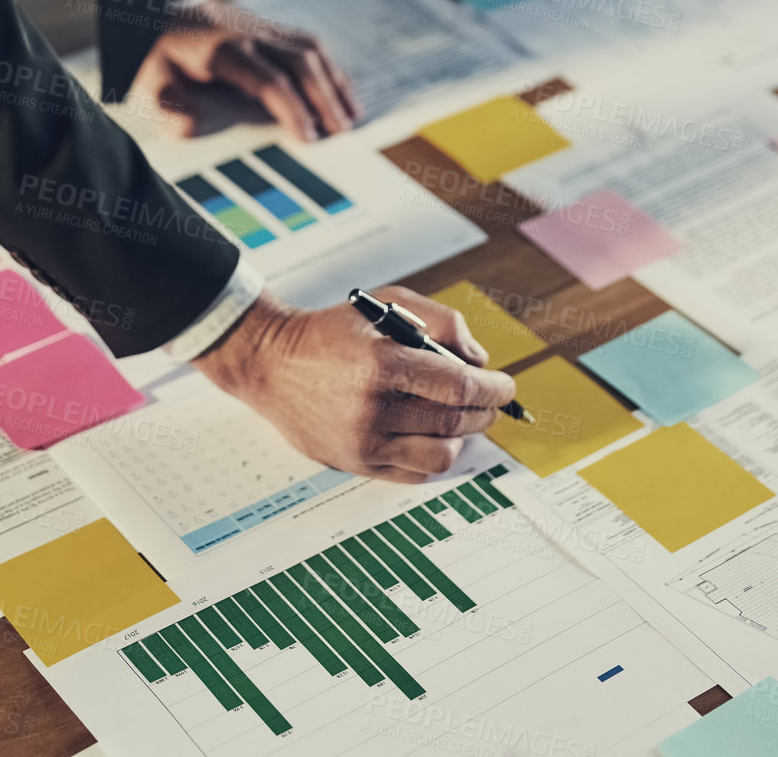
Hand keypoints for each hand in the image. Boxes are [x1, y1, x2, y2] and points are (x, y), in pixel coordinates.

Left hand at [130, 0, 360, 140]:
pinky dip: (327, 67)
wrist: (154, 9)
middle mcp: (248, 33)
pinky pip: (306, 42)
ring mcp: (260, 26)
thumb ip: (175, 108)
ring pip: (310, 49)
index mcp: (222, 49)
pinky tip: (337, 89)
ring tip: (351, 114)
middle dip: (326, 99)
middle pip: (301, 62)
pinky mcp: (266, 26)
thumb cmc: (154, 50)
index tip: (309, 139)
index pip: (270, 82)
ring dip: (334, 82)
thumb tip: (199, 126)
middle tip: (342, 132)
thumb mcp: (152, 82)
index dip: (292, 111)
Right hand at [196, 285, 516, 482]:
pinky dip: (434, 456)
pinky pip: (415, 474)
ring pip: (440, 455)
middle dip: (485, 411)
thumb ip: (440, 322)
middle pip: (454, 422)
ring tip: (459, 418)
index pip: (458, 386)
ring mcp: (363, 443)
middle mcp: (372, 408)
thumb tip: (479, 360)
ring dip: (462, 437)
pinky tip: (432, 435)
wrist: (271, 363)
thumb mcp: (386, 304)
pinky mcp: (355, 464)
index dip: (493, 389)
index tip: (506, 386)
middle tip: (492, 401)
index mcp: (381, 363)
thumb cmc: (332, 330)